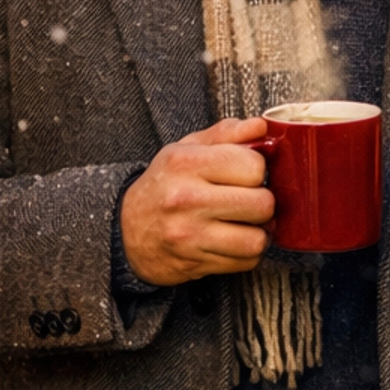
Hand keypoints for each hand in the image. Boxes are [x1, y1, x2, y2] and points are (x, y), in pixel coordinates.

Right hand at [118, 116, 274, 284]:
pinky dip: (247, 254)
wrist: (126, 229)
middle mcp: (186, 198)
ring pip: (257, 239)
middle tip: (249, 201)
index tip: (246, 174)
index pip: (253, 166)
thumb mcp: (186, 149)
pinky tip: (234, 241)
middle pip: (262, 204)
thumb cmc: (164, 186)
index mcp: (186, 163)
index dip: (257, 170)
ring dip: (258, 233)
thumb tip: (261, 126)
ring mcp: (189, 234)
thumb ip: (226, 133)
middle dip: (262, 203)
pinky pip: (245, 262)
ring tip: (245, 223)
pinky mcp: (194, 262)